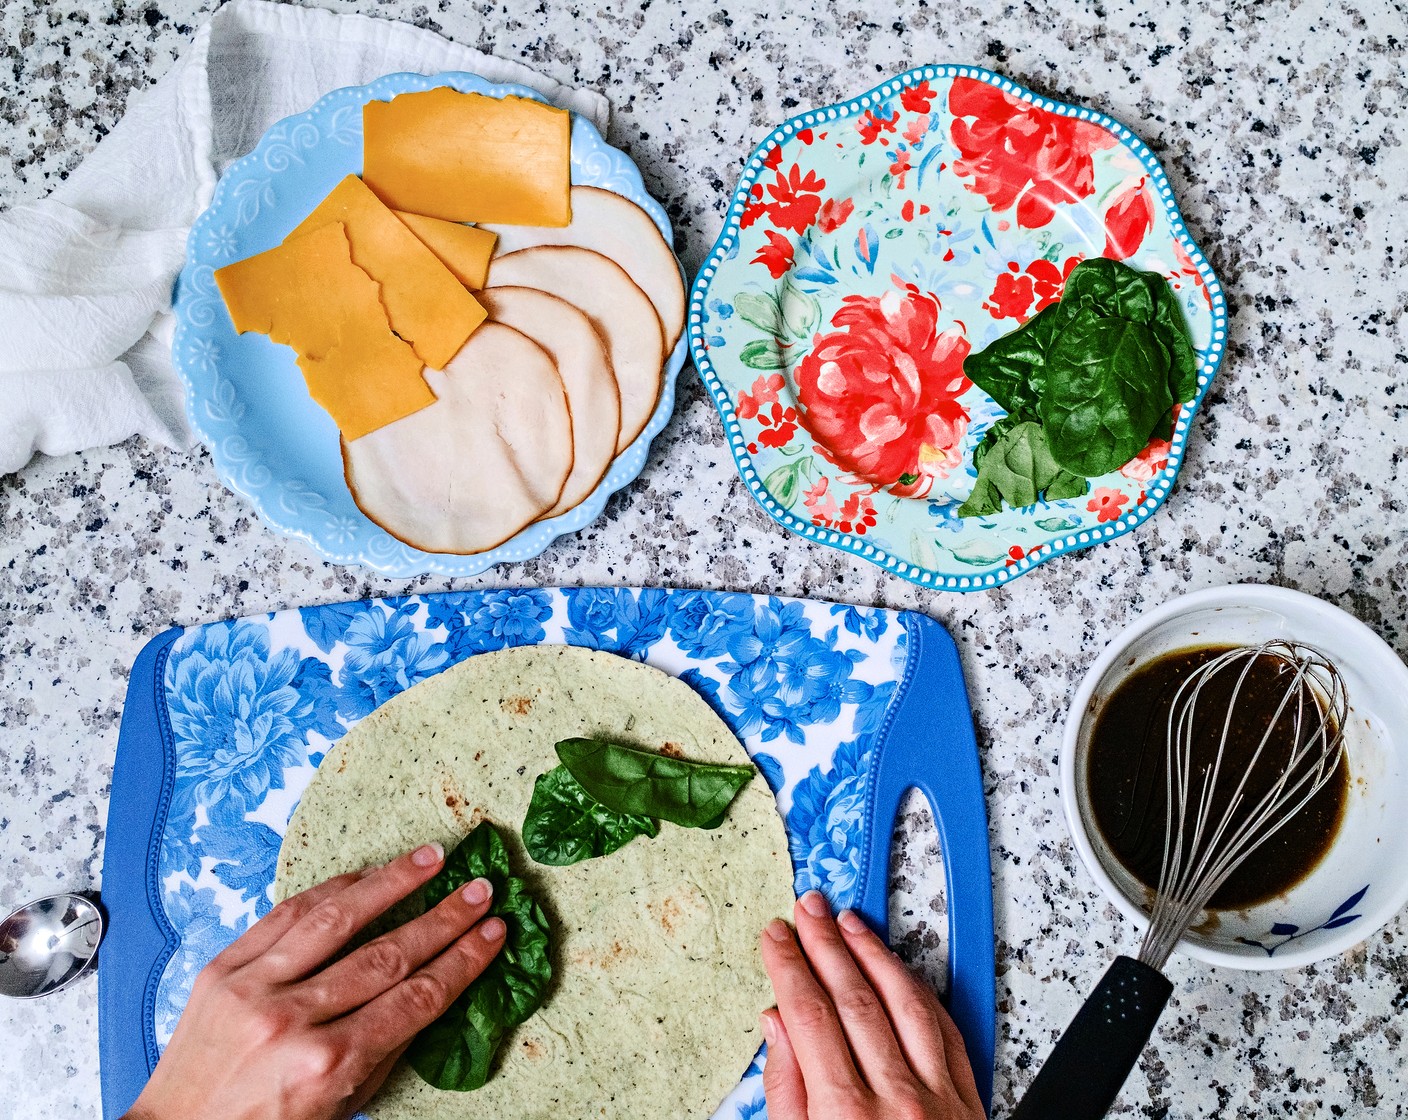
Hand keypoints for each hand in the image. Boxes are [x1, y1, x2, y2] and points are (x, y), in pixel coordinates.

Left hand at [123, 843, 505, 1119]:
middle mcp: (291, 1020)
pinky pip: (285, 915)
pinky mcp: (222, 968)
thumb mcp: (340, 1106)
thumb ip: (385, 1047)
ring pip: (337, 920)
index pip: (415, 999)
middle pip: (387, 955)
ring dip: (391, 883)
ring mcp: (252, 988)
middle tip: (480, 889)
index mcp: (326, 1064)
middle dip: (443, 919)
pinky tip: (365, 875)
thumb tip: (434, 988)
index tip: (494, 932)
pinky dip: (331, 891)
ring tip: (431, 858)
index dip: (463, 961)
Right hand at [759, 891, 983, 1119]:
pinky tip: (899, 968)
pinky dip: (920, 993)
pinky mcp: (966, 1102)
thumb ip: (786, 1090)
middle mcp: (895, 1100)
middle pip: (855, 999)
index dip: (788, 967)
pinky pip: (946, 1031)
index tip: (777, 937)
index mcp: (843, 1114)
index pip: (809, 1015)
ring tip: (850, 923)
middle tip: (810, 908)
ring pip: (905, 1004)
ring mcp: (937, 1098)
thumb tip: (778, 1023)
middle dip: (826, 945)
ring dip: (874, 955)